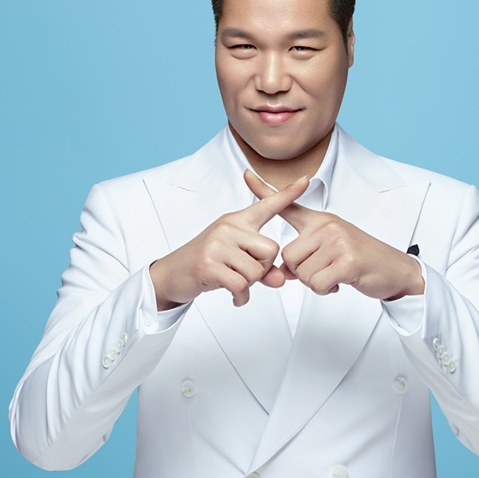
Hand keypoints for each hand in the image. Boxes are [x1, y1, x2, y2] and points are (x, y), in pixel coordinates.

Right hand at [150, 175, 309, 308]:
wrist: (173, 274)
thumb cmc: (208, 263)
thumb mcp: (237, 261)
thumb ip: (262, 268)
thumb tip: (280, 280)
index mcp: (237, 221)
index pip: (267, 205)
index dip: (287, 194)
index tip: (306, 180)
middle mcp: (228, 227)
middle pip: (271, 252)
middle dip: (262, 269)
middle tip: (241, 272)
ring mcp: (217, 244)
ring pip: (257, 271)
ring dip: (248, 284)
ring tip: (231, 280)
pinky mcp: (209, 264)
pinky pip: (241, 285)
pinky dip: (241, 297)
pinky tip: (233, 296)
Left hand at [244, 169, 424, 299]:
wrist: (395, 270)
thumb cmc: (362, 260)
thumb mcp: (331, 250)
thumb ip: (304, 256)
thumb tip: (282, 270)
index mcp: (321, 221)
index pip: (288, 205)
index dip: (264, 191)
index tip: (246, 174)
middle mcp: (327, 226)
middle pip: (288, 258)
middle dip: (302, 273)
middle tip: (326, 270)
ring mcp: (337, 241)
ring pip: (302, 274)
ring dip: (317, 283)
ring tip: (336, 274)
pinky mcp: (347, 260)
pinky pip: (317, 284)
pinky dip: (326, 290)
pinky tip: (341, 282)